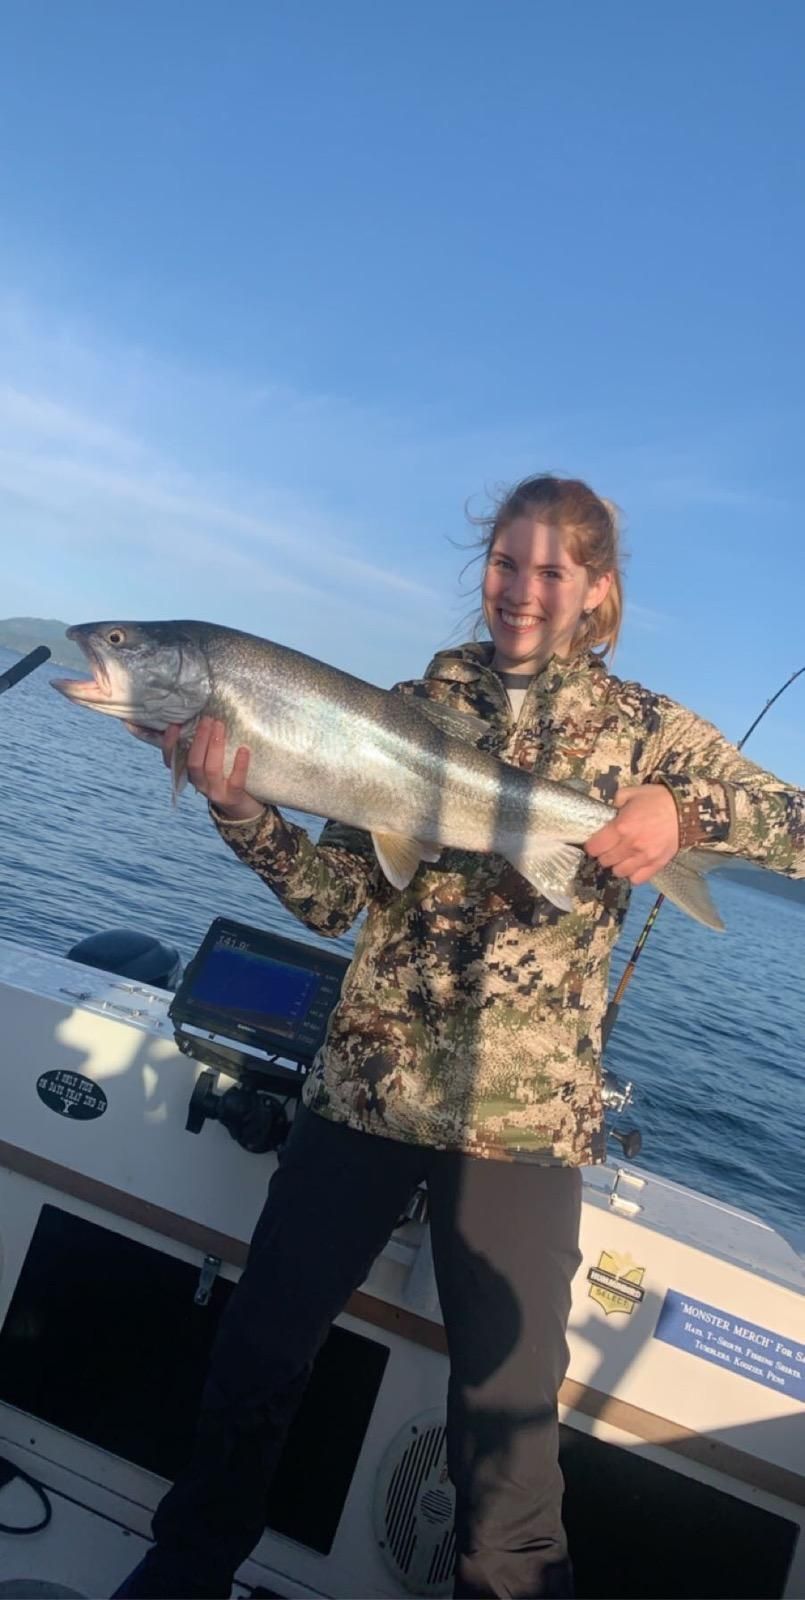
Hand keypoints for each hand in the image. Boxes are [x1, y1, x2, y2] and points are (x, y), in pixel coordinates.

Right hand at [127, 717, 261, 820]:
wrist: (242, 810)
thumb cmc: (226, 777)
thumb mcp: (210, 762)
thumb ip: (204, 746)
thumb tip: (204, 714)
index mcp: (189, 773)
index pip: (171, 760)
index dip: (169, 743)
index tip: (173, 725)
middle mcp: (198, 784)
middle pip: (193, 761)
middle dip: (199, 739)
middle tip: (208, 719)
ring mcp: (215, 792)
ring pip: (211, 769)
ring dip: (215, 746)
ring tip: (221, 726)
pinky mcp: (232, 797)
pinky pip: (235, 781)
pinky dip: (239, 765)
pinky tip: (244, 749)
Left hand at [584, 785, 679, 884]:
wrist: (686, 809)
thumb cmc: (658, 799)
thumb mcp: (632, 792)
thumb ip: (616, 801)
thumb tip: (610, 810)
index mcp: (621, 827)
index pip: (595, 847)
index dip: (592, 845)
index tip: (595, 842)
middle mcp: (630, 846)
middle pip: (605, 861)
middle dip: (604, 854)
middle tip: (610, 847)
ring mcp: (644, 858)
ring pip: (619, 872)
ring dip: (617, 865)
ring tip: (622, 856)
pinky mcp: (657, 865)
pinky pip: (637, 879)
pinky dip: (633, 874)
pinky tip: (635, 864)